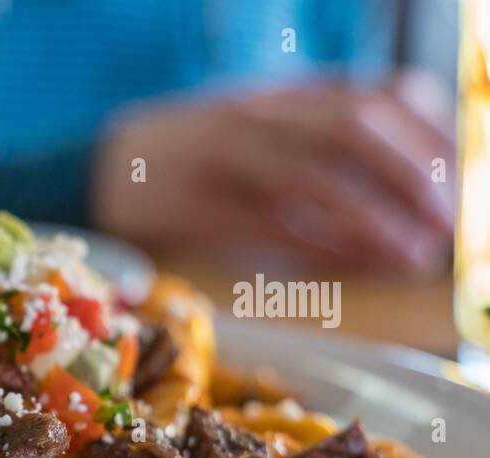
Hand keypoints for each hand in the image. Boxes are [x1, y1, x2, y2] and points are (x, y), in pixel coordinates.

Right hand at [89, 71, 455, 272]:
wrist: (101, 170)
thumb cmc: (189, 156)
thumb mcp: (257, 124)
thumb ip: (317, 136)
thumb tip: (396, 177)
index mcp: (279, 94)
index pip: (373, 94)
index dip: (426, 133)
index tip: (455, 175)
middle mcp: (257, 116)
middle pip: (353, 128)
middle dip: (411, 174)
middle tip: (444, 221)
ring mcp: (224, 158)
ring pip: (316, 177)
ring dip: (375, 218)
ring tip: (412, 253)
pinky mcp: (200, 205)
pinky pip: (274, 225)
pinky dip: (324, 246)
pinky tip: (356, 265)